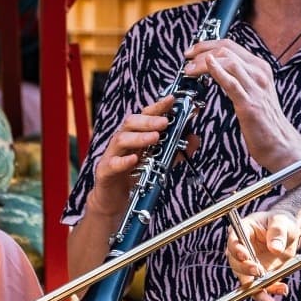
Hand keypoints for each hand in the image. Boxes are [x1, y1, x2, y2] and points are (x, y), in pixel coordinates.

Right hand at [85, 96, 173, 216]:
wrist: (115, 200)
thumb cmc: (136, 176)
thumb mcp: (161, 162)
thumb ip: (177, 150)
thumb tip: (194, 137)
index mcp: (135, 136)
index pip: (145, 116)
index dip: (157, 107)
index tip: (171, 100)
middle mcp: (123, 142)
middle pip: (131, 123)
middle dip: (149, 120)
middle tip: (165, 122)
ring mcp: (112, 155)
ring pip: (121, 140)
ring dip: (140, 137)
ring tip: (155, 137)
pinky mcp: (106, 172)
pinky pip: (113, 163)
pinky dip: (124, 161)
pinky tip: (134, 160)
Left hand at [183, 39, 300, 168]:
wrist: (280, 143)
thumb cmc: (265, 121)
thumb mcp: (254, 91)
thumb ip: (240, 77)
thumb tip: (218, 68)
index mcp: (261, 68)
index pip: (230, 45)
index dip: (207, 44)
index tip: (193, 51)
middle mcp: (260, 73)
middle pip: (226, 49)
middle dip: (201, 50)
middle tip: (187, 60)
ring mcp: (255, 88)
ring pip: (227, 61)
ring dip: (202, 62)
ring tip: (189, 71)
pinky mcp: (249, 104)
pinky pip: (231, 83)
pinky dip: (216, 72)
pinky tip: (205, 68)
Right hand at [226, 209, 300, 300]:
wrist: (288, 234)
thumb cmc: (282, 222)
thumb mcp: (282, 222)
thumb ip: (278, 233)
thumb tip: (275, 248)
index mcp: (242, 231)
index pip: (234, 241)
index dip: (237, 250)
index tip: (245, 256)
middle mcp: (240, 250)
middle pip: (236, 264)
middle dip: (246, 271)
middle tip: (259, 272)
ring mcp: (247, 265)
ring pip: (246, 281)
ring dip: (257, 290)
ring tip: (270, 299)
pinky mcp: (257, 276)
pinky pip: (259, 287)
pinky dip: (270, 291)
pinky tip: (282, 290)